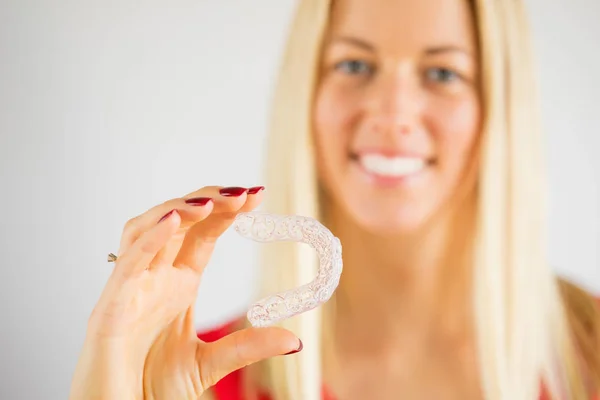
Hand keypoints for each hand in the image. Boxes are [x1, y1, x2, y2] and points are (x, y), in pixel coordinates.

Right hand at [70, 186, 301, 399]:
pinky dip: (149, 238)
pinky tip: (176, 219)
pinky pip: (128, 263)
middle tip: (244, 194)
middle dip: (208, 202)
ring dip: (179, 210)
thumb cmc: (152, 388)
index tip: (257, 195)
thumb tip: (294, 340)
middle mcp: (154, 279)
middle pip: (177, 223)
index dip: (226, 212)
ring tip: (213, 203)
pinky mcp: (110, 308)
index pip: (202, 235)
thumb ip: (248, 347)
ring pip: (147, 230)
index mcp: (177, 285)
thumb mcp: (210, 364)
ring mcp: (131, 289)